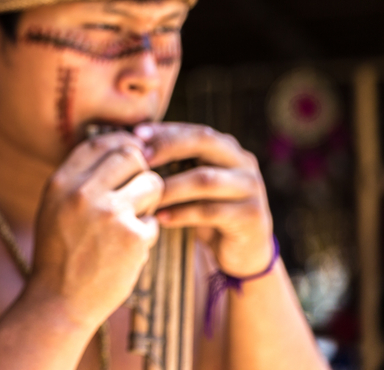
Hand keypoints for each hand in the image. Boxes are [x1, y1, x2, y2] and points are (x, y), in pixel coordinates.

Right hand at [30, 131, 162, 330]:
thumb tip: (115, 150)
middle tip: (136, 192)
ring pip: (152, 183)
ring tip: (131, 221)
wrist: (58, 301)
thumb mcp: (54, 208)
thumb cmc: (58, 253)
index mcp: (61, 183)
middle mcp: (83, 192)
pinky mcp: (133, 237)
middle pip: (131, 156)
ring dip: (149, 201)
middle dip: (140, 170)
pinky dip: (145, 235)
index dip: (120, 143)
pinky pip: (154, 221)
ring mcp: (110, 213)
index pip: (99, 143)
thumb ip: (78, 180)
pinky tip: (126, 251)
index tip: (131, 153)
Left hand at [136, 122, 274, 276]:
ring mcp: (251, 187)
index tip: (135, 135)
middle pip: (204, 141)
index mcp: (227, 148)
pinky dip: (181, 213)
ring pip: (205, 179)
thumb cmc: (205, 211)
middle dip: (168, 147)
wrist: (240, 252)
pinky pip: (210, 211)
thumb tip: (131, 143)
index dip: (165, 130)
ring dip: (170, 186)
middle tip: (140, 159)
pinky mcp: (251, 216)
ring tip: (143, 193)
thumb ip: (174, 163)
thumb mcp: (191, 183)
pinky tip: (160, 218)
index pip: (194, 130)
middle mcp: (242, 161)